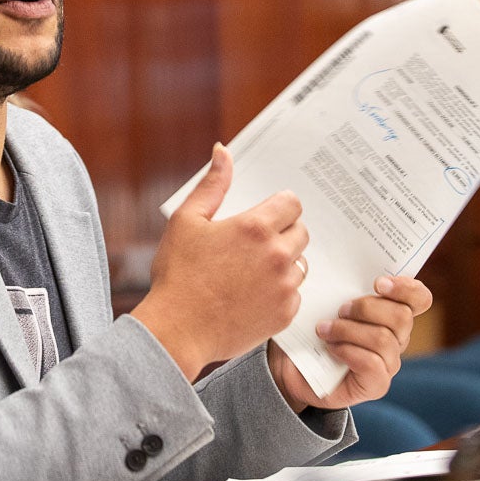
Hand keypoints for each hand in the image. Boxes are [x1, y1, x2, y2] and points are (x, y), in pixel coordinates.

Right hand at [130, 144, 309, 380]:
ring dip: (283, 264)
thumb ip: (212, 185)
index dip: (279, 207)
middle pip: (301, 232)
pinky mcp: (285, 314)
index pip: (292, 203)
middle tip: (254, 246)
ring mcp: (284, 286)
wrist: (178, 329)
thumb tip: (223, 151)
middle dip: (283, 233)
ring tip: (251, 273)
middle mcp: (277, 255)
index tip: (266, 216)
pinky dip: (279, 293)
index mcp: (255, 227)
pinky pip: (294, 294)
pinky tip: (253, 296)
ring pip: (300, 264)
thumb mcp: (187, 221)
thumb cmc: (178, 274)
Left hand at [268, 275, 433, 410]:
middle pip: (402, 317)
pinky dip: (348, 352)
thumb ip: (339, 282)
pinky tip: (331, 349)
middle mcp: (397, 337)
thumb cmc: (308, 327)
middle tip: (340, 309)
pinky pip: (372, 364)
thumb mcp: (323, 298)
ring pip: (384, 340)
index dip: (406, 288)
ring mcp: (388, 363)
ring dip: (349, 330)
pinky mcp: (376, 384)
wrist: (290, 366)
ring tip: (323, 330)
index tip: (378, 282)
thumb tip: (338, 257)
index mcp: (391, 312)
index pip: (419, 298)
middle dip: (367, 308)